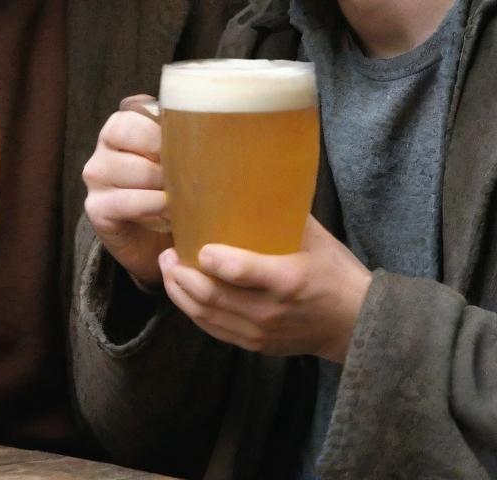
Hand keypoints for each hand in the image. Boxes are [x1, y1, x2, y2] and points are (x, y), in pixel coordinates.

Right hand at [83, 95, 173, 290]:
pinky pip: (126, 202)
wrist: (156, 241)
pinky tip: (169, 215)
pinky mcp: (96, 208)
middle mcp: (104, 146)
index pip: (137, 110)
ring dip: (165, 186)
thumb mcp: (181, 158)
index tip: (189, 148)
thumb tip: (225, 124)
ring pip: (135, 169)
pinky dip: (153, 207)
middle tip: (187, 176)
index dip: (165, 129)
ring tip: (182, 199)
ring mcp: (96, 177)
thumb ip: (188, 137)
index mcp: (122, 125)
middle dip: (166, 156)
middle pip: (131, 134)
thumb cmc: (175, 191)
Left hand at [159, 216, 372, 362]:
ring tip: (168, 268)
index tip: (195, 243)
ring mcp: (260, 332)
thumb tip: (253, 177)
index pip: (237, 272)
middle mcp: (269, 310)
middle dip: (180, 273)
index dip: (209, 258)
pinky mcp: (255, 345)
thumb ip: (283, 213)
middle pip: (211, 296)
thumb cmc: (336, 273)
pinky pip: (213, 330)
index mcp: (286, 279)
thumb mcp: (316, 238)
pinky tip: (183, 292)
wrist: (356, 326)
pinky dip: (192, 311)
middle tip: (167, 253)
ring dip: (179, 292)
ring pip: (205, 315)